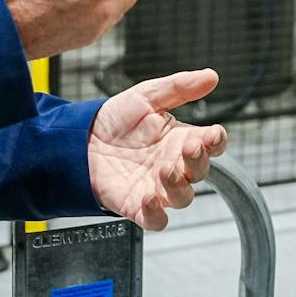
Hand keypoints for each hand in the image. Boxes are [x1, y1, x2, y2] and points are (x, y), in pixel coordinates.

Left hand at [89, 69, 227, 230]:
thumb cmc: (115, 120)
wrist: (78, 139)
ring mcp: (156, 187)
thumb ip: (179, 87)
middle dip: (199, 161)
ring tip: (165, 170)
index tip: (214, 134)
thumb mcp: (146, 96)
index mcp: (180, 139)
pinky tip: (149, 198)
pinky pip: (156, 220)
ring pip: (182, 197)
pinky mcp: (136, 206)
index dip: (216, 141)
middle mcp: (173, 165)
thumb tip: (211, 76)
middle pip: (200, 172)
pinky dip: (157, 214)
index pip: (210, 144)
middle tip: (189, 148)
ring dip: (178, 186)